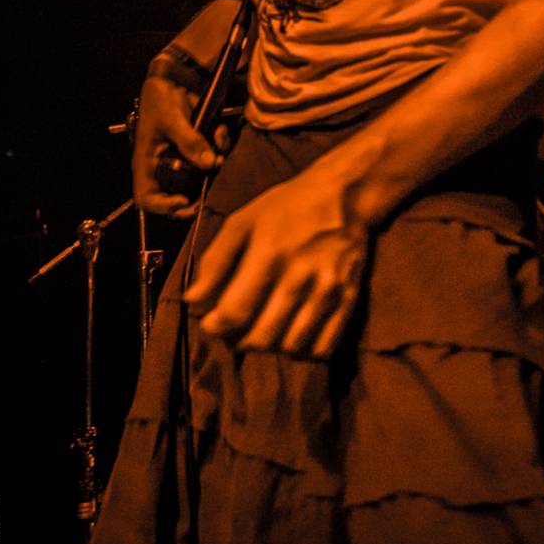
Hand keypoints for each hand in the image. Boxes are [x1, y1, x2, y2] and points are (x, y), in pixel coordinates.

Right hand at [132, 76, 230, 220]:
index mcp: (147, 162)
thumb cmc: (160, 98)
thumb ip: (189, 141)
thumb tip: (209, 163)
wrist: (173, 78)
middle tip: (210, 191)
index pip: (147, 197)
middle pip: (177, 194)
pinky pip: (212, 157)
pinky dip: (220, 146)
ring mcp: (182, 158)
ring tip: (219, 142)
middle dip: (197, 194)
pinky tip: (221, 131)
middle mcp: (164, 165)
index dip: (163, 206)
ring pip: (200, 176)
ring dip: (214, 164)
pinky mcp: (197, 147)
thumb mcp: (172, 119)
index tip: (183, 201)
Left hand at [182, 164, 370, 356]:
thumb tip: (193, 300)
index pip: (235, 312)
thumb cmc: (286, 207)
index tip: (211, 323)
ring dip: (270, 346)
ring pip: (291, 347)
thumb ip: (215, 261)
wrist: (344, 194)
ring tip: (262, 329)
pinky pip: (323, 348)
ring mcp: (327, 291)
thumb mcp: (243, 221)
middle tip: (235, 329)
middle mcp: (300, 276)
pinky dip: (303, 350)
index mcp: (269, 253)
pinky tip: (292, 332)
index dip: (216, 327)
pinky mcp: (349, 300)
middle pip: (262, 337)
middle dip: (240, 341)